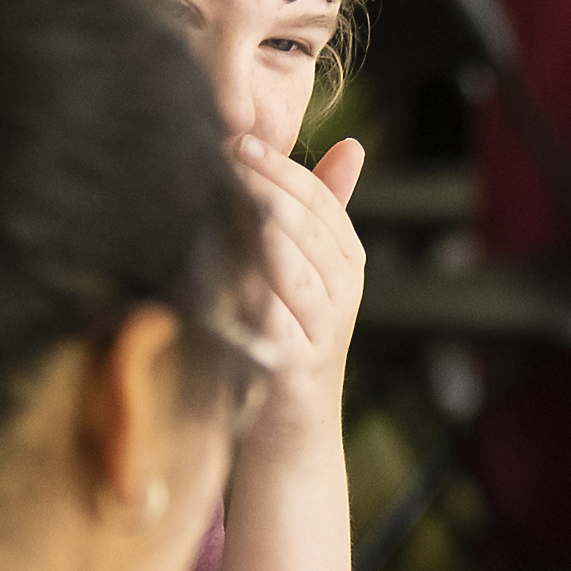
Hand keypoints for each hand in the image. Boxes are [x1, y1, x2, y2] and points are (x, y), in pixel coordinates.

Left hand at [235, 137, 371, 439]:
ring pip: (293, 264)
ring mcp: (324, 329)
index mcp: (347, 261)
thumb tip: (353, 144)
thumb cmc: (291, 338)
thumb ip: (325, 210)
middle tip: (223, 153)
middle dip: (264, 184)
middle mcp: (343, 291)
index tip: (236, 139)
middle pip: (306, 225)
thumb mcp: (310, 270)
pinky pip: (272, 316)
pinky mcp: (296, 365)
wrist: (293, 432)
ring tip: (220, 191)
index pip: (318, 199)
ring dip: (256, 224)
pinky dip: (247, 286)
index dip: (279, 166)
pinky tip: (217, 258)